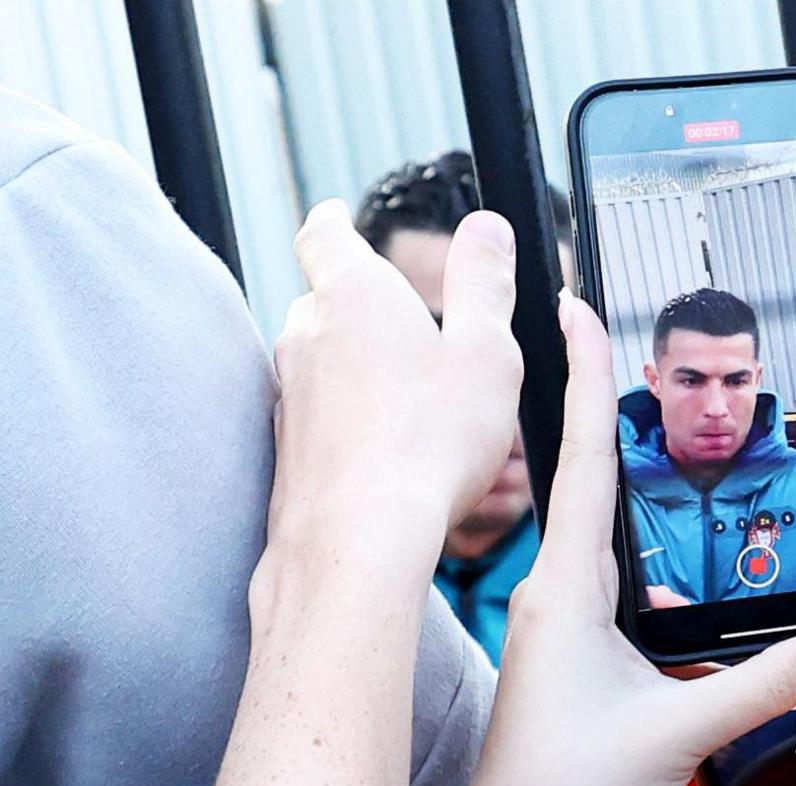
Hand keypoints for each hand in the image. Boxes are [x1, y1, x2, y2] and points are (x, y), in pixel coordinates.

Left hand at [268, 199, 522, 555]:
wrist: (358, 540)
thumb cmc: (428, 445)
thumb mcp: (486, 352)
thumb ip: (485, 283)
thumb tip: (486, 228)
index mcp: (356, 294)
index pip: (326, 234)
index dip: (334, 221)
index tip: (337, 214)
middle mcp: (308, 335)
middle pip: (326, 299)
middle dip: (361, 304)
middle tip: (411, 325)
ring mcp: (291, 393)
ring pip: (321, 359)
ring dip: (355, 365)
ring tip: (411, 399)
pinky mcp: (287, 446)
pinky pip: (318, 412)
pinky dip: (346, 416)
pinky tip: (387, 448)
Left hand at [417, 292, 795, 785]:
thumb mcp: (681, 731)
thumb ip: (765, 682)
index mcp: (569, 589)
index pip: (584, 458)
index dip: (586, 378)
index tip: (575, 308)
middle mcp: (555, 587)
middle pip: (580, 464)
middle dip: (592, 391)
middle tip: (595, 323)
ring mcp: (556, 612)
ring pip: (587, 509)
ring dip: (605, 449)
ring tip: (623, 392)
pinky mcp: (567, 639)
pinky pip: (598, 555)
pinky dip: (622, 515)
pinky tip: (649, 517)